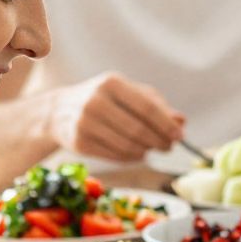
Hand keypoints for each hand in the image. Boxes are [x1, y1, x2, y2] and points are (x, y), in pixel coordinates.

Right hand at [49, 73, 184, 161]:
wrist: (59, 111)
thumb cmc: (106, 100)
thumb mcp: (130, 94)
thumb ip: (158, 105)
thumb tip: (181, 122)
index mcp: (111, 83)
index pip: (147, 107)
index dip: (167, 125)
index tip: (180, 137)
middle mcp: (95, 101)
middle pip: (139, 129)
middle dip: (160, 142)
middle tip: (168, 147)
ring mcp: (84, 122)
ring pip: (128, 146)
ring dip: (147, 152)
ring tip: (151, 149)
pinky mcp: (79, 142)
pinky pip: (116, 157)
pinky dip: (132, 158)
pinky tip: (136, 153)